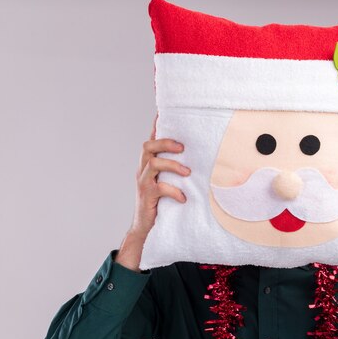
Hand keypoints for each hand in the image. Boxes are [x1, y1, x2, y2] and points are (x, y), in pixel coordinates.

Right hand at [129, 113, 190, 238]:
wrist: (145, 227)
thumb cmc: (160, 202)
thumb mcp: (167, 182)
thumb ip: (175, 169)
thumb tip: (195, 158)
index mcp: (148, 164)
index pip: (151, 140)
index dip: (157, 125)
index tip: (164, 111)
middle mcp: (143, 170)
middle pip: (148, 146)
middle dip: (165, 143)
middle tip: (182, 148)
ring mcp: (143, 183)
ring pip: (153, 163)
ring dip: (172, 165)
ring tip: (187, 173)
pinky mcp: (147, 196)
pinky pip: (160, 188)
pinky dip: (174, 191)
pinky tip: (183, 197)